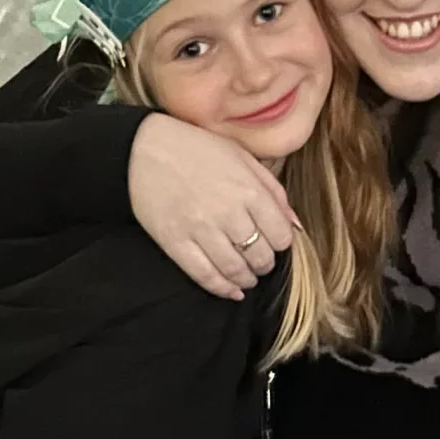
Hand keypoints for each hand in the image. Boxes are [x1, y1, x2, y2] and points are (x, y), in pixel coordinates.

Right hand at [129, 114, 296, 299]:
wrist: (144, 148)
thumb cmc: (197, 148)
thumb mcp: (242, 158)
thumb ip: (273, 191)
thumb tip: (295, 226)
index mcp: (249, 190)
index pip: (281, 236)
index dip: (281, 244)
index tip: (274, 242)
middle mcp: (228, 213)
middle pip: (260, 257)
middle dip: (265, 264)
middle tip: (260, 261)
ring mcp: (200, 230)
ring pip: (235, 270)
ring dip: (246, 279)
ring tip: (247, 276)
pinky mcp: (175, 242)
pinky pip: (204, 275)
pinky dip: (222, 289)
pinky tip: (231, 290)